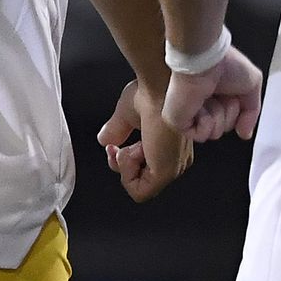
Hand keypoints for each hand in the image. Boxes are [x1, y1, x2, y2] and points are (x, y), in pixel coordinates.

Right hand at [97, 80, 192, 201]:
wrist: (159, 88)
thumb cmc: (150, 94)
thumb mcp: (127, 115)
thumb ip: (117, 129)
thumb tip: (105, 140)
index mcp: (170, 147)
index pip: (144, 171)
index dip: (123, 162)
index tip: (115, 147)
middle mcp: (176, 159)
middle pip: (141, 180)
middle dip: (122, 164)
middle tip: (119, 148)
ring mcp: (173, 167)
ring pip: (140, 188)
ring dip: (125, 166)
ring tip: (130, 146)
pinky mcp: (167, 171)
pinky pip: (140, 192)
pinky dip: (126, 174)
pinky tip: (129, 153)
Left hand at [162, 46, 264, 141]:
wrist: (206, 62)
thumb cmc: (227, 65)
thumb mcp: (252, 84)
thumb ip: (252, 112)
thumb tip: (245, 133)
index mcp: (217, 95)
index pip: (232, 118)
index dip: (238, 109)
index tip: (235, 94)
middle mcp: (202, 105)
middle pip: (225, 127)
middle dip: (229, 113)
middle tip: (223, 95)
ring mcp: (189, 115)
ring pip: (213, 133)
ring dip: (218, 116)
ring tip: (211, 99)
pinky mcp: (178, 121)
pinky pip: (201, 135)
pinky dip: (206, 122)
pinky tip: (202, 107)